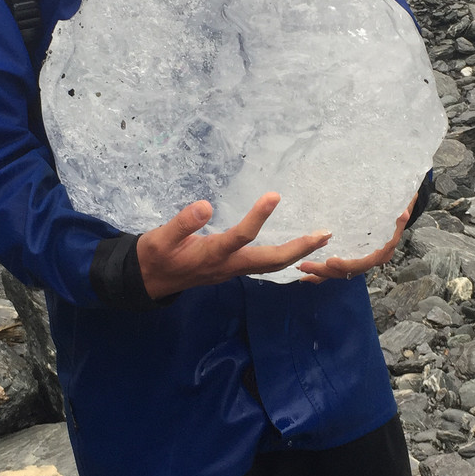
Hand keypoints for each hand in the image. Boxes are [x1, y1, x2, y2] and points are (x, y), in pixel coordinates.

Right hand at [136, 192, 331, 298]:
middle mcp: (228, 266)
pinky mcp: (233, 269)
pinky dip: (286, 258)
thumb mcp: (160, 239)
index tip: (275, 195)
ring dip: (298, 254)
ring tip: (321, 239)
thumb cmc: (155, 257)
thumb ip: (182, 223)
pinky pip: (265, 266)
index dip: (258, 217)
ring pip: (271, 266)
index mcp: (212, 255)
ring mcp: (233, 270)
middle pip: (271, 261)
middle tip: (325, 233)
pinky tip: (299, 250)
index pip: (240, 237)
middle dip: (299, 249)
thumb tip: (205, 205)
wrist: (149, 280)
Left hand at [295, 193, 415, 283]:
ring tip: (301, 270)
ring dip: (320, 273)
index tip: (331, 261)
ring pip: (339, 272)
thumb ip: (400, 214)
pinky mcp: (351, 257)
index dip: (347, 264)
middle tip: (304, 266)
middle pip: (346, 271)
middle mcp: (370, 259)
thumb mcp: (399, 209)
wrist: (397, 212)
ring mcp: (360, 260)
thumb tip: (403, 214)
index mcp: (381, 251)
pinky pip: (336, 268)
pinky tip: (306, 272)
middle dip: (325, 271)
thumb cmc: (395, 209)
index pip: (362, 263)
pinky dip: (322, 271)